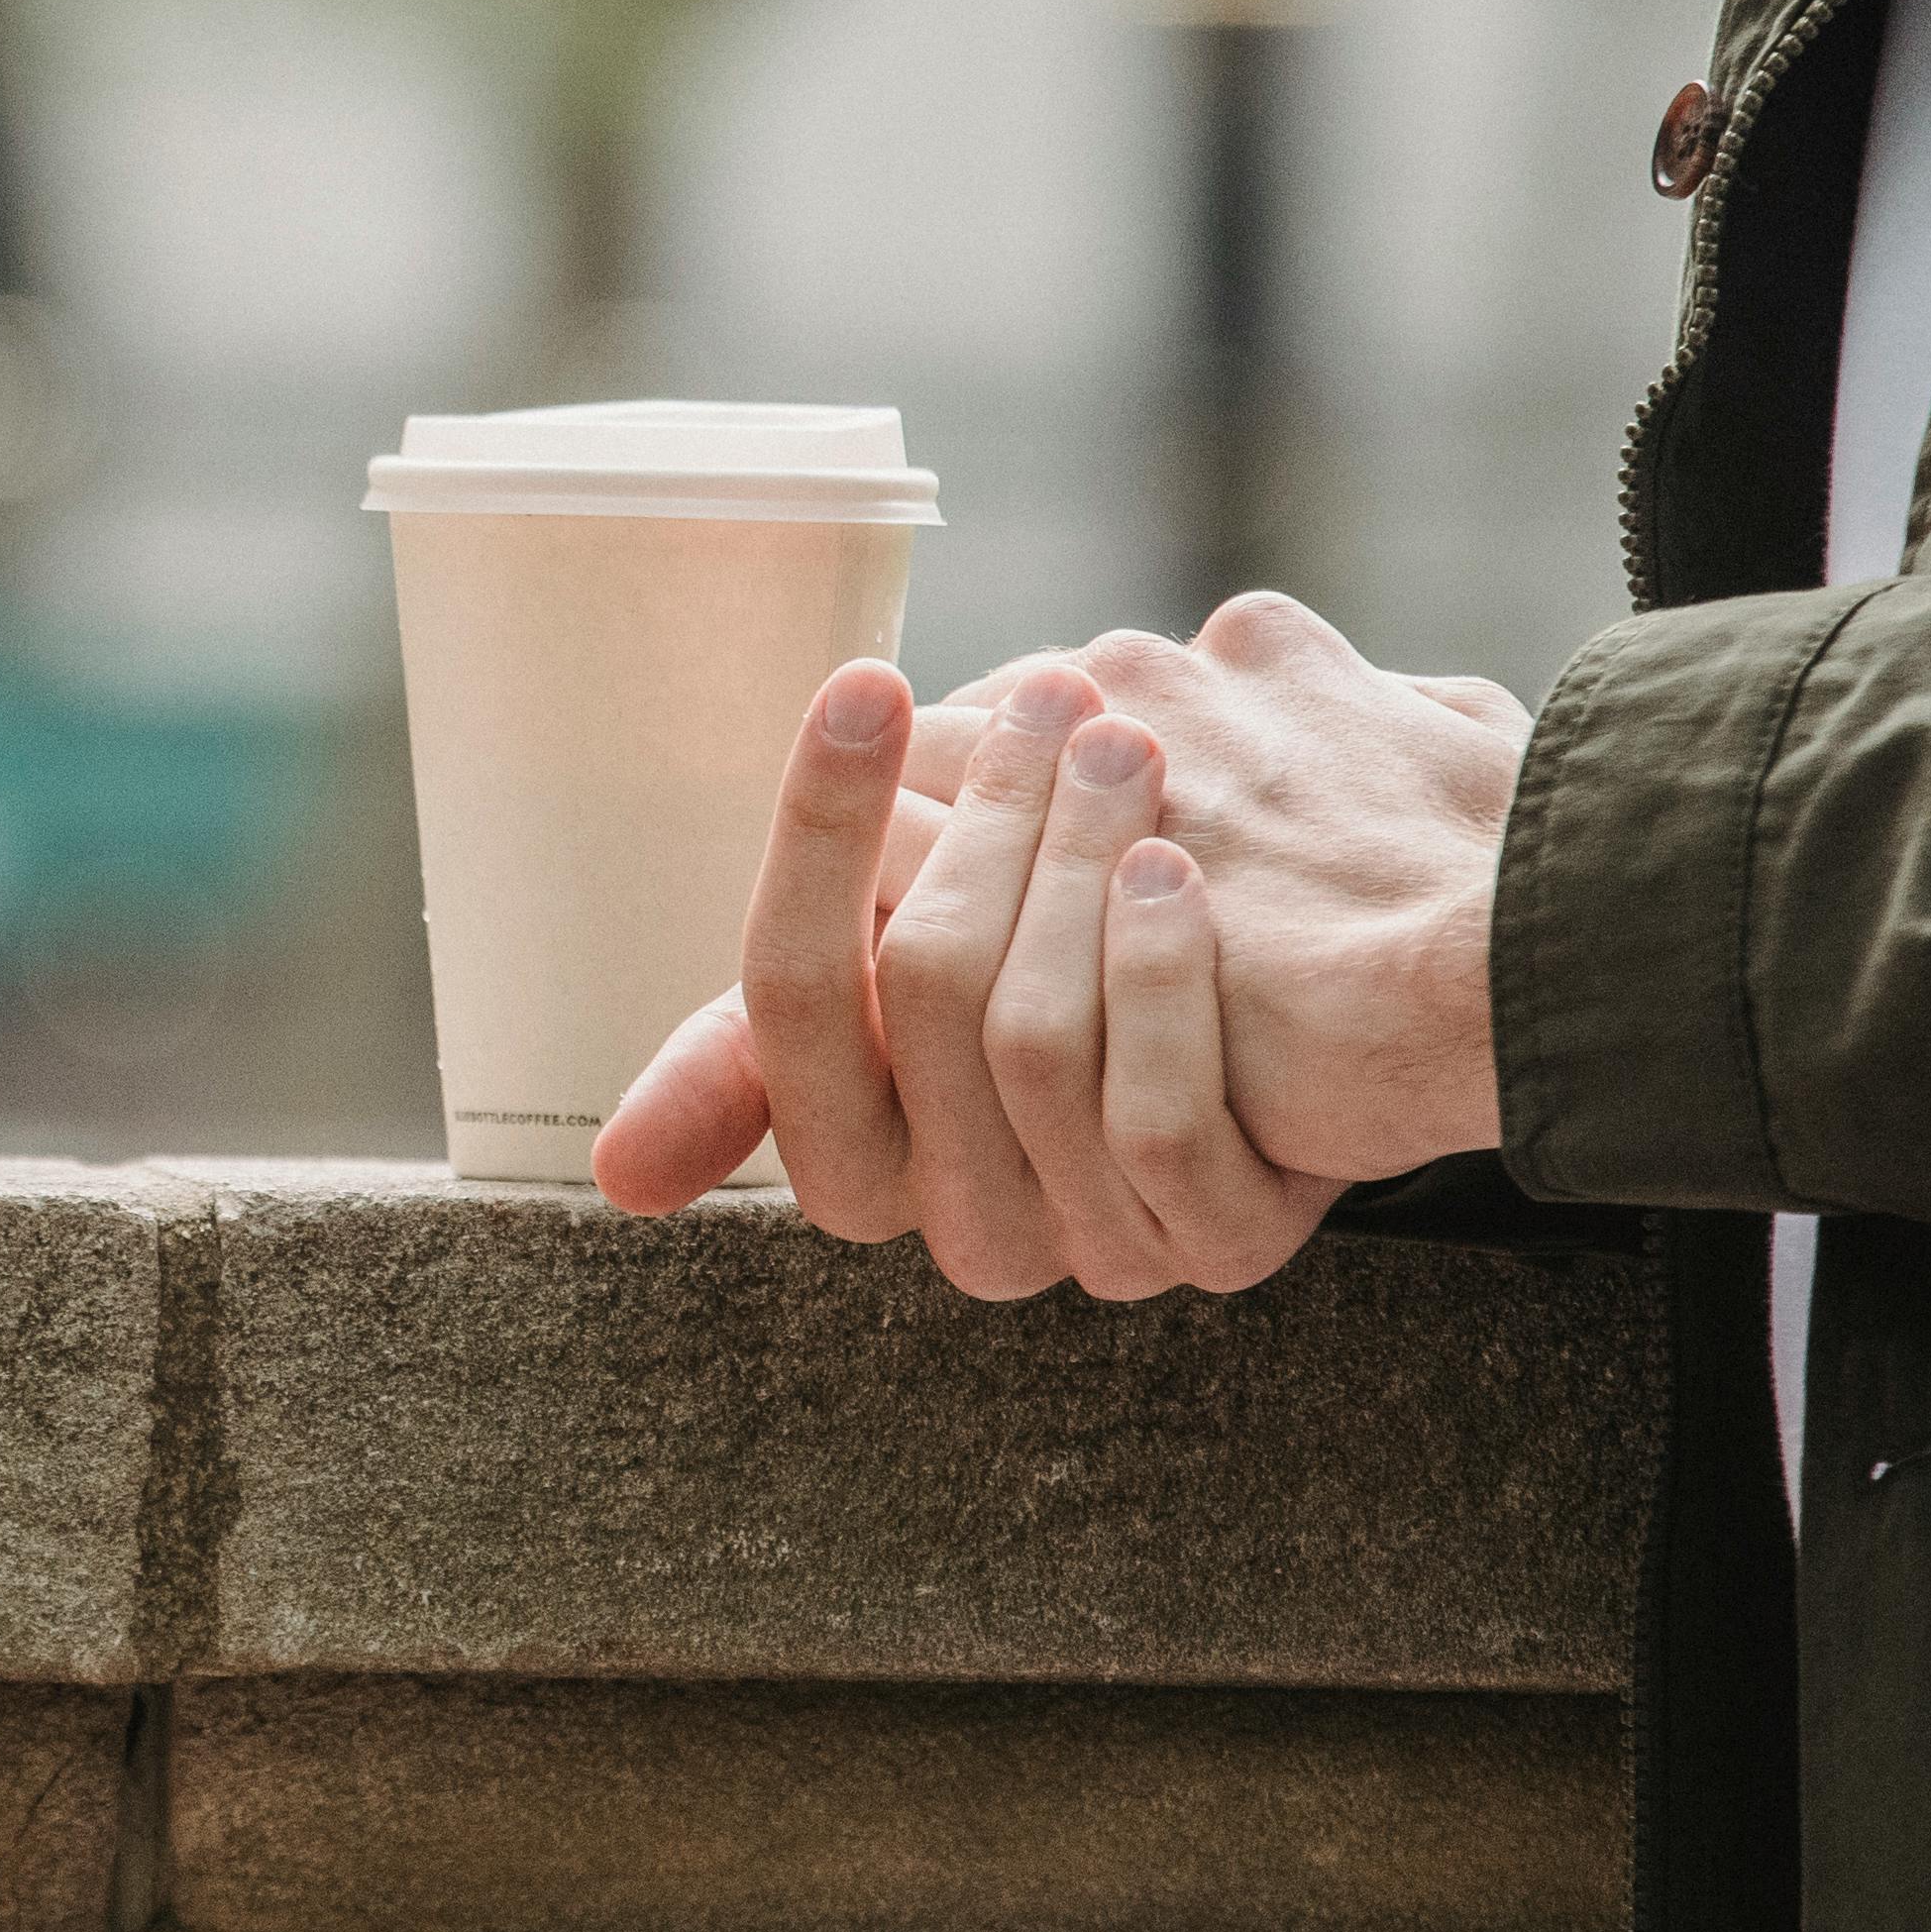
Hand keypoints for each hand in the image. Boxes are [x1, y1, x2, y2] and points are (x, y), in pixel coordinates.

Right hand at [586, 595, 1523, 1298]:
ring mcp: (1092, 1246)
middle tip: (1048, 699)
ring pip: (1034, 1050)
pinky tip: (1181, 867)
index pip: (786, 995)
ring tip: (1120, 744)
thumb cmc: (1050, 978)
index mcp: (859, 1167)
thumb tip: (619, 1178)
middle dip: (986, 818)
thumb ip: (761, 1042)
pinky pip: (1159, 1123)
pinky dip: (1165, 975)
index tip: (865, 685)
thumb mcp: (897, 997)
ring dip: (1077, 865)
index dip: (818, 833)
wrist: (1312, 1017)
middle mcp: (961, 1231)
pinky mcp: (1219, 1242)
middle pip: (920, 994)